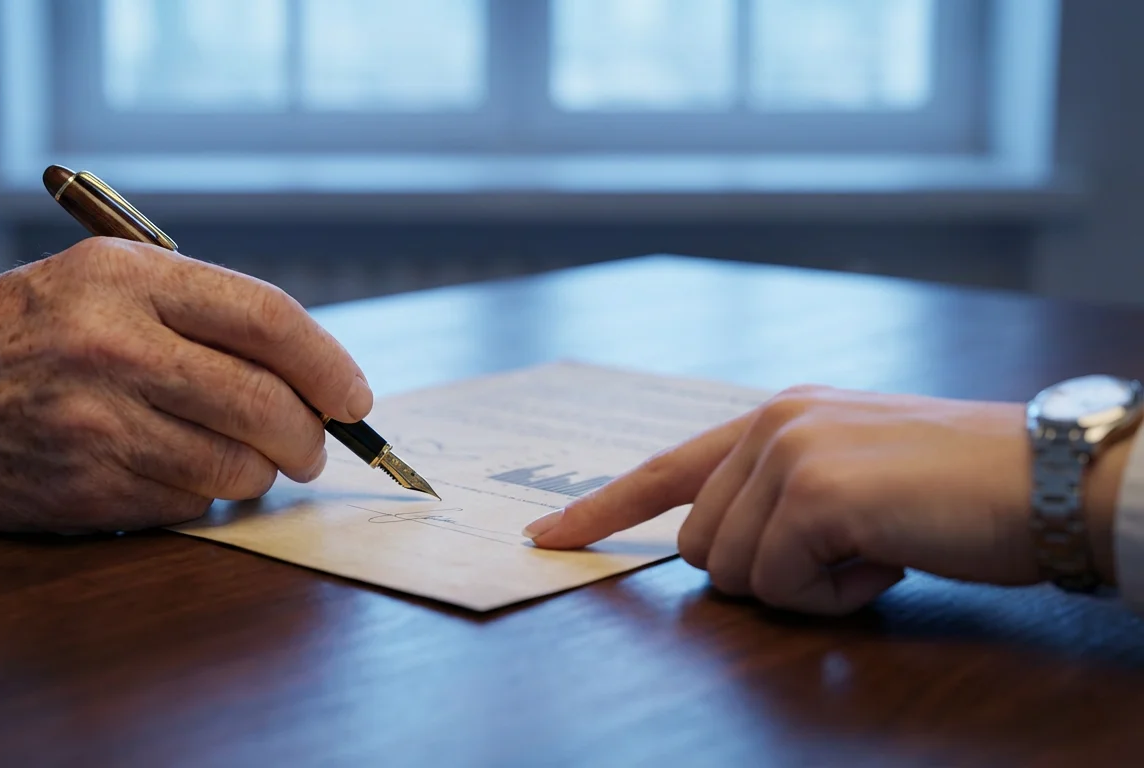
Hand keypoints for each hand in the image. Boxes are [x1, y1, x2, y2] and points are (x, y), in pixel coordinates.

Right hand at [0, 237, 372, 531]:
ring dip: (257, 472)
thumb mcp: (91, 281)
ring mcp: (95, 424)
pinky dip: (198, 496)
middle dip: (310, 435)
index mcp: (123, 277)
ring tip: (240, 458)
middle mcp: (112, 346)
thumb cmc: (4, 335)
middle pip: (265, 403)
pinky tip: (166, 472)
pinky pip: (186, 505)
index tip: (354, 396)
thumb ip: (194, 311)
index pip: (268, 319)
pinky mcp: (82, 490)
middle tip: (315, 446)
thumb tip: (304, 367)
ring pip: (236, 467)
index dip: (329, 363)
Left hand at [524, 386, 1127, 614]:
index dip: (603, 509)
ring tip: (876, 547)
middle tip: (852, 552)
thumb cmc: (960, 490)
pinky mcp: (812, 493)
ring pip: (731, 572)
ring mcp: (786, 452)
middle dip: (765, 574)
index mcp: (774, 417)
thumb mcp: (854, 477)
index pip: (665, 469)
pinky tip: (889, 556)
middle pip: (697, 547)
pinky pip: (779, 586)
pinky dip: (835, 595)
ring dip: (804, 586)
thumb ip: (779, 497)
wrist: (1049, 477)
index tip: (548, 535)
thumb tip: (720, 551)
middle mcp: (769, 423)